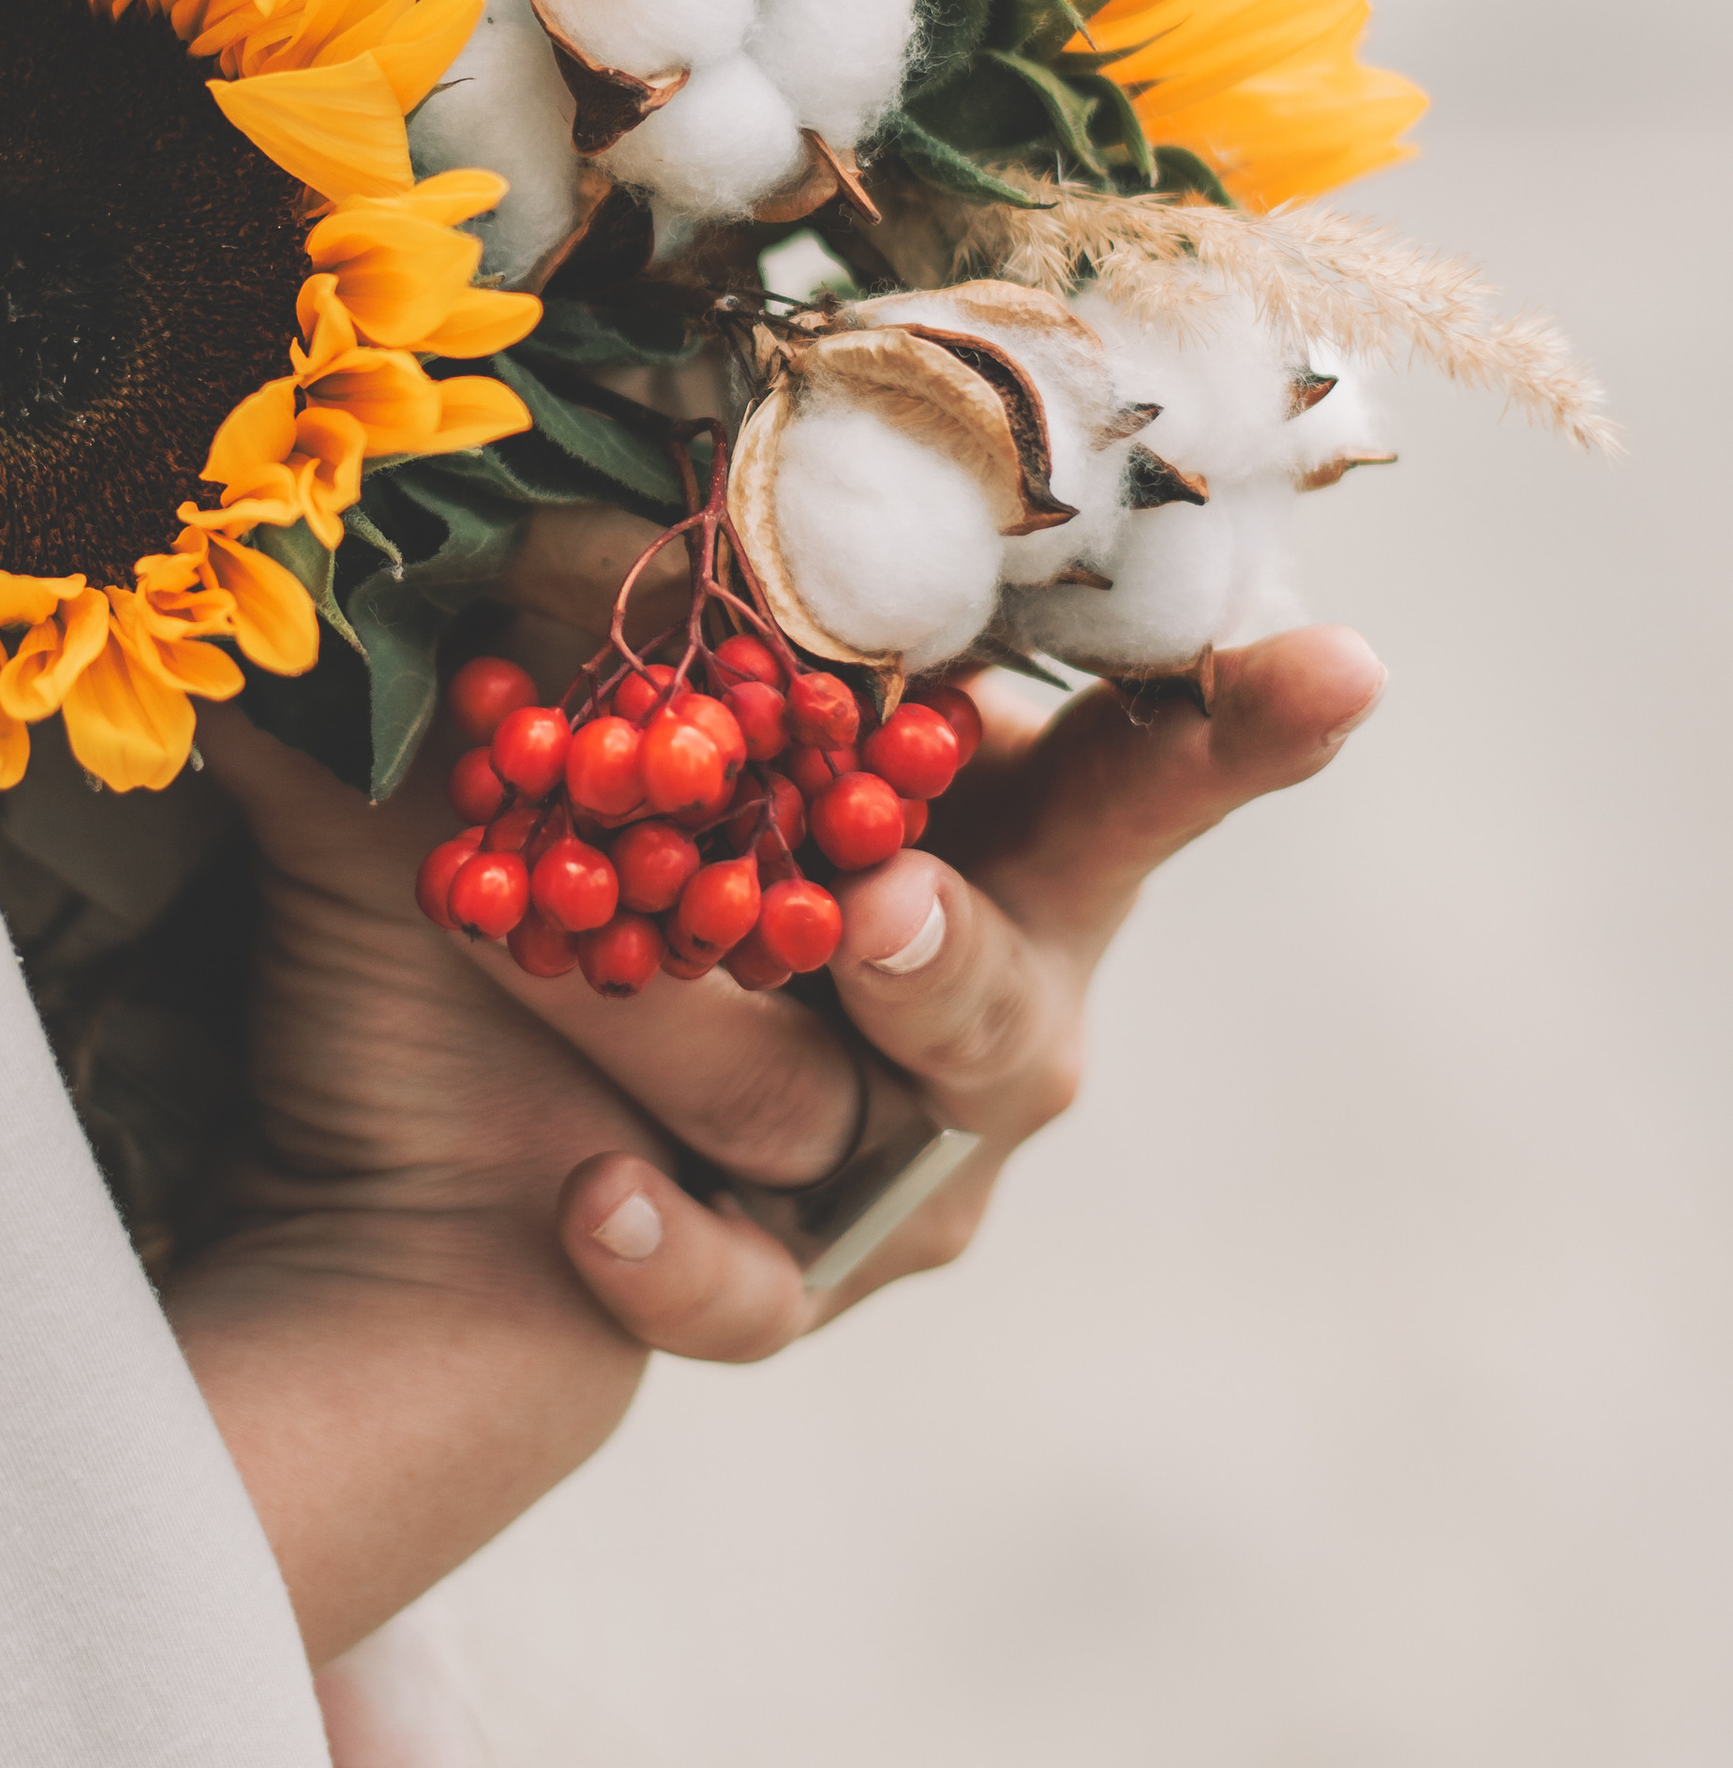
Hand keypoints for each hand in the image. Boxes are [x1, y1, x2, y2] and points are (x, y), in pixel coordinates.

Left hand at [168, 570, 1384, 1662]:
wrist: (431, 1109)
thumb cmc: (556, 836)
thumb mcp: (559, 704)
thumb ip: (597, 604)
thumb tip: (526, 479)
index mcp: (976, 822)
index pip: (1136, 764)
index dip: (1241, 719)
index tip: (1336, 668)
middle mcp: (977, 996)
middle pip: (1016, 987)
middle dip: (956, 940)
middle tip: (882, 900)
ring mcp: (898, 1156)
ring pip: (885, 1118)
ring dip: (740, 1035)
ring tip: (650, 983)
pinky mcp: (787, 1273)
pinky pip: (755, 1288)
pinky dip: (679, 1248)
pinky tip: (588, 1197)